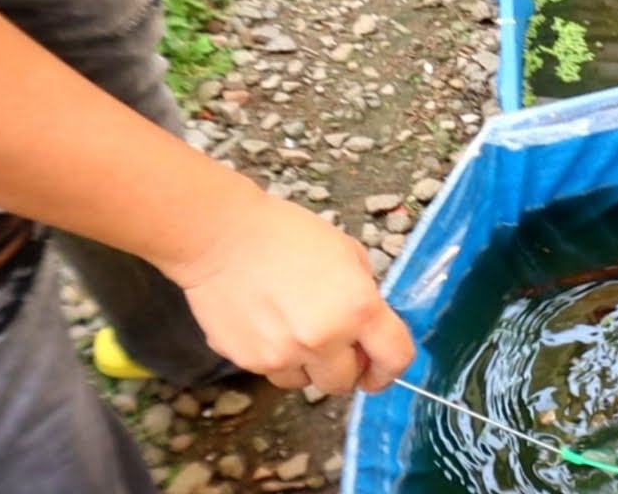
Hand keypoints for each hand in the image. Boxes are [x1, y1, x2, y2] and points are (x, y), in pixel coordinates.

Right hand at [173, 193, 415, 394]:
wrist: (222, 236)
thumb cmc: (288, 234)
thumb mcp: (347, 253)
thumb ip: (364, 296)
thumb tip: (367, 328)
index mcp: (358, 310)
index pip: (394, 360)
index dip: (391, 368)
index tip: (381, 368)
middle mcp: (323, 341)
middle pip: (346, 383)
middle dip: (345, 367)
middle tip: (336, 343)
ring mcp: (283, 356)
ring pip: (306, 382)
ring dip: (309, 365)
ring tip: (295, 327)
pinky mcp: (248, 361)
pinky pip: (274, 371)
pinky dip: (277, 357)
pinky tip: (268, 323)